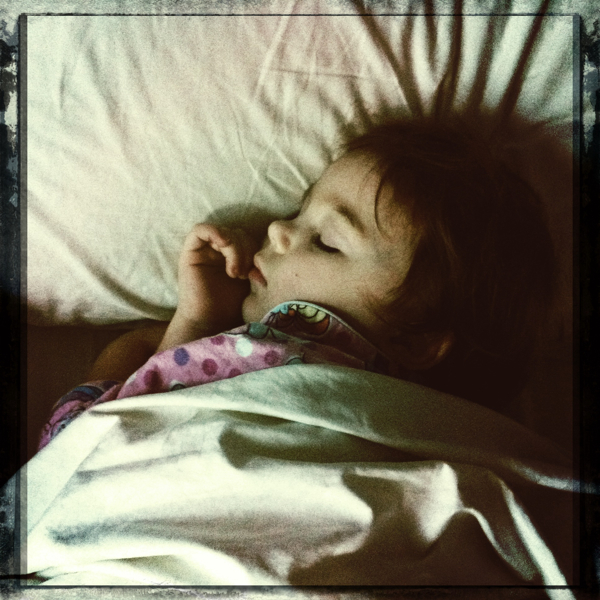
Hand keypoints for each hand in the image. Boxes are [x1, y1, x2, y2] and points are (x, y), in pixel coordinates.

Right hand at [159, 224, 258, 350]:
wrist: (210, 323)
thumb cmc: (231, 307)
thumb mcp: (251, 281)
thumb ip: (257, 264)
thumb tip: (270, 250)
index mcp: (234, 257)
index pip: (249, 239)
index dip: (256, 251)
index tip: (257, 273)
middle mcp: (218, 252)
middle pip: (238, 233)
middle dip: (247, 251)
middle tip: (245, 274)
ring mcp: (204, 251)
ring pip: (224, 232)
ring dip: (235, 249)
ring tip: (235, 273)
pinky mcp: (190, 252)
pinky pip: (200, 230)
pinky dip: (215, 233)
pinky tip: (224, 246)